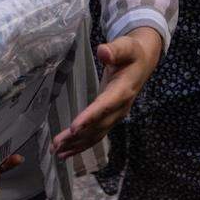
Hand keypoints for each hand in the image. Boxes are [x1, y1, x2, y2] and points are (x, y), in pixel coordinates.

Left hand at [50, 26, 162, 159]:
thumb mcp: (126, 46)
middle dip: (77, 137)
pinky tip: (67, 152)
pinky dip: (82, 144)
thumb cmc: (132, 52)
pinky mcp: (110, 117)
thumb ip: (114, 50)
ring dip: (77, 145)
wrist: (144, 62)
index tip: (74, 128)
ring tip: (57, 152)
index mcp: (123, 90)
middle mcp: (120, 107)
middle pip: (97, 126)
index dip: (90, 117)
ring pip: (96, 134)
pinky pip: (96, 135)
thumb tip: (103, 52)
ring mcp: (116, 115)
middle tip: (56, 144)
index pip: (105, 106)